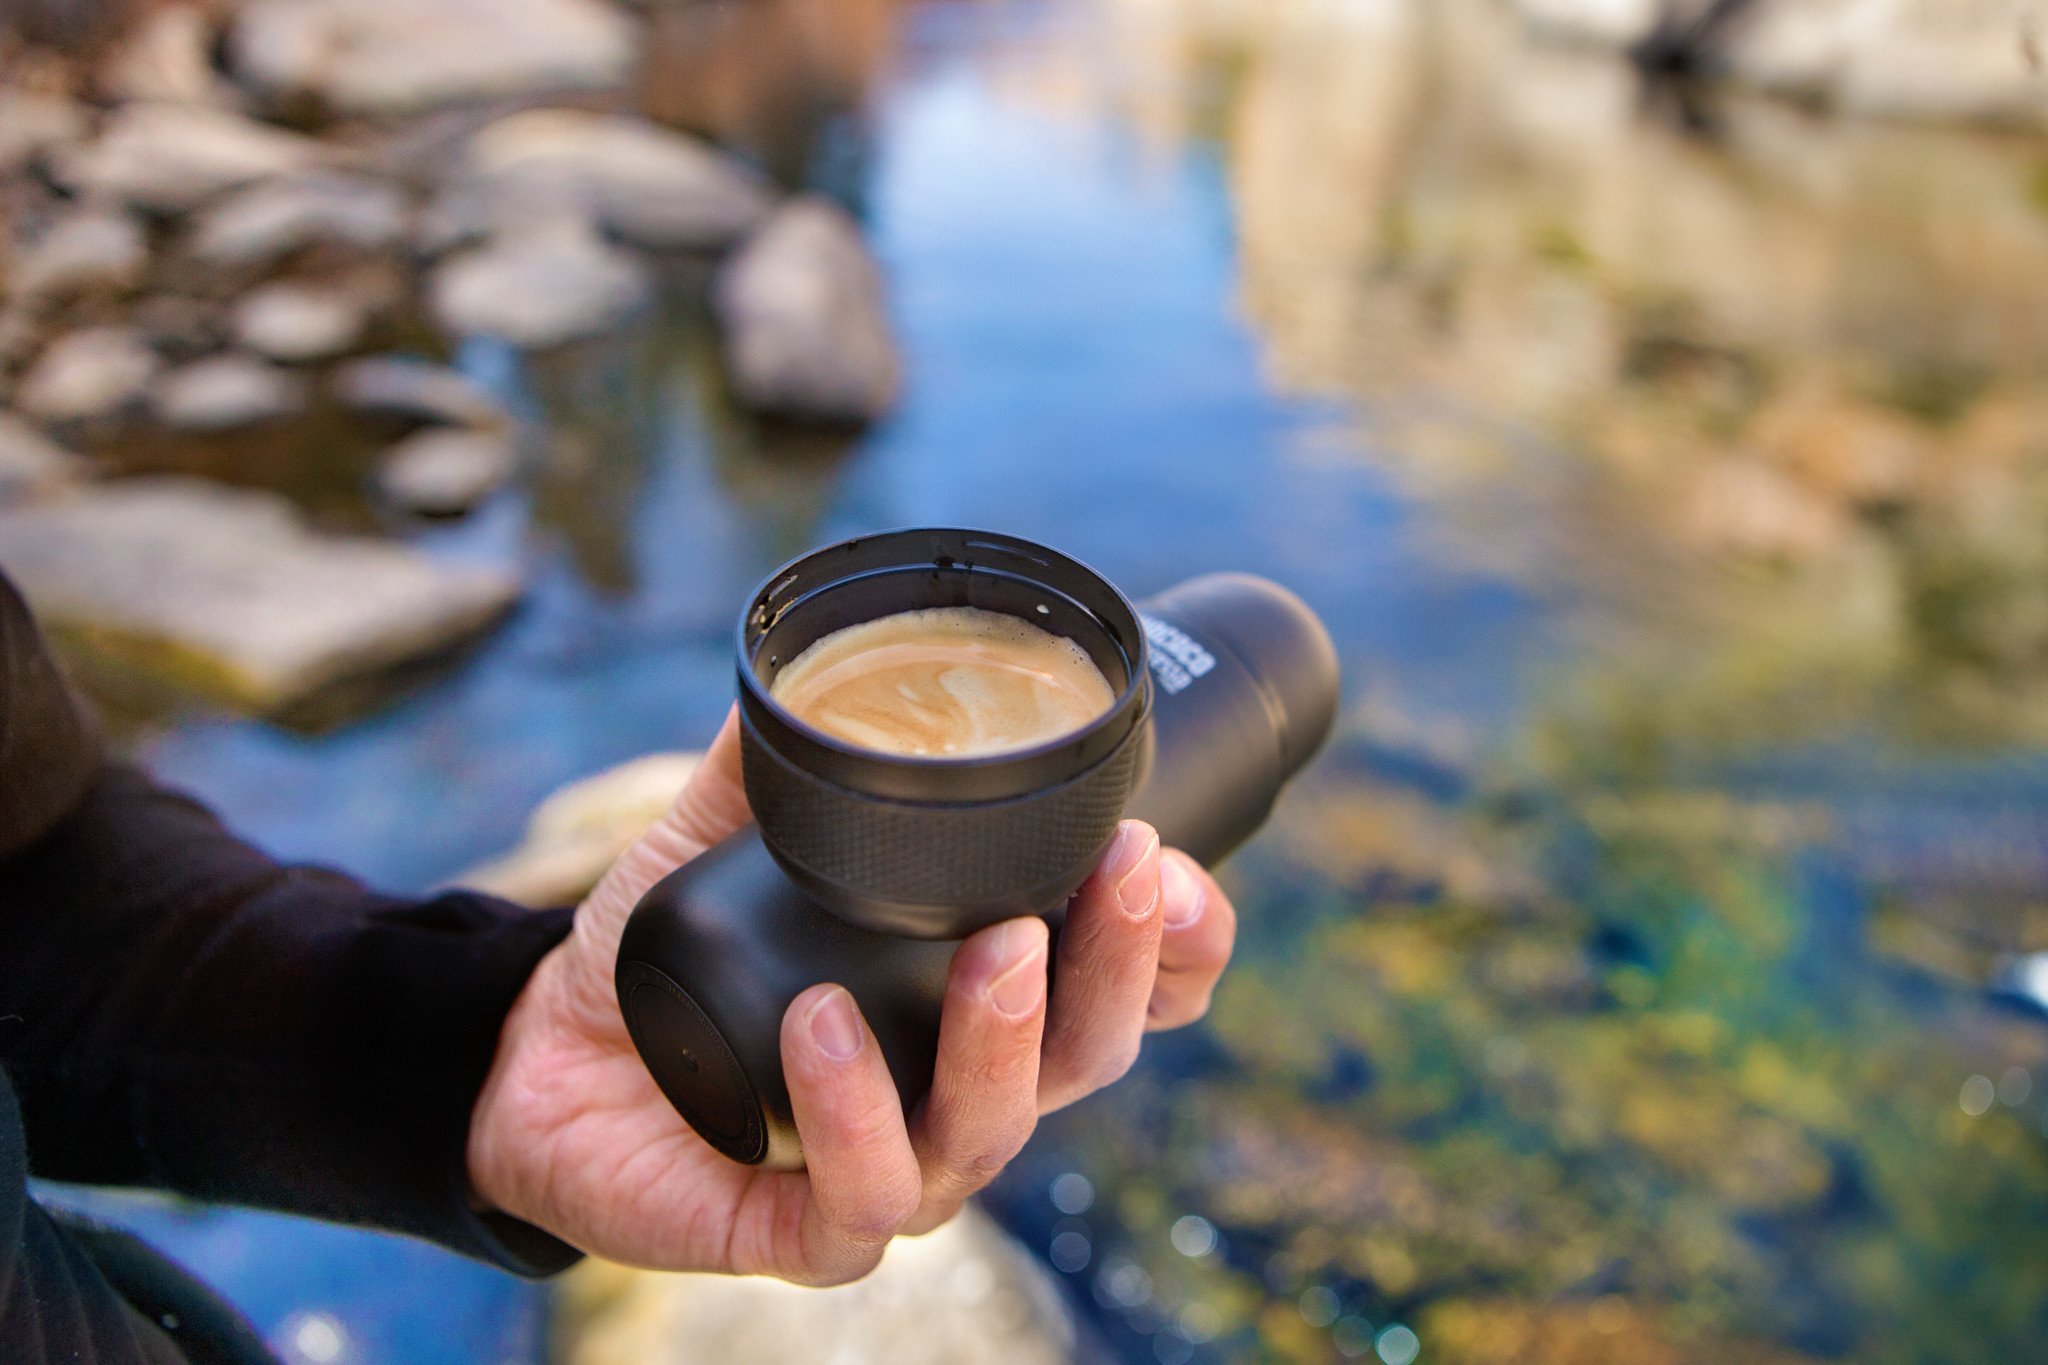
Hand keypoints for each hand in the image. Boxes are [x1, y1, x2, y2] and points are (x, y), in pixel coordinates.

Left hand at [466, 706, 1235, 1282]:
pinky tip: (823, 1027)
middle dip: (1124, 966)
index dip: (1179, 945)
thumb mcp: (721, 840)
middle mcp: (955, 1090)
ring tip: (996, 946)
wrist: (541, 1057)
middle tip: (1126, 869)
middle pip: (1090, 1054)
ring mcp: (893, 1167)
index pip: (1119, 992)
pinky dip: (855, 1111)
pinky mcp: (804, 1229)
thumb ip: (782, 759)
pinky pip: (860, 1194)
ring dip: (1005, 1037)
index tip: (1176, 860)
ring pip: (994, 1129)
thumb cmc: (660, 956)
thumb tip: (822, 658)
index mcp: (968, 1002)